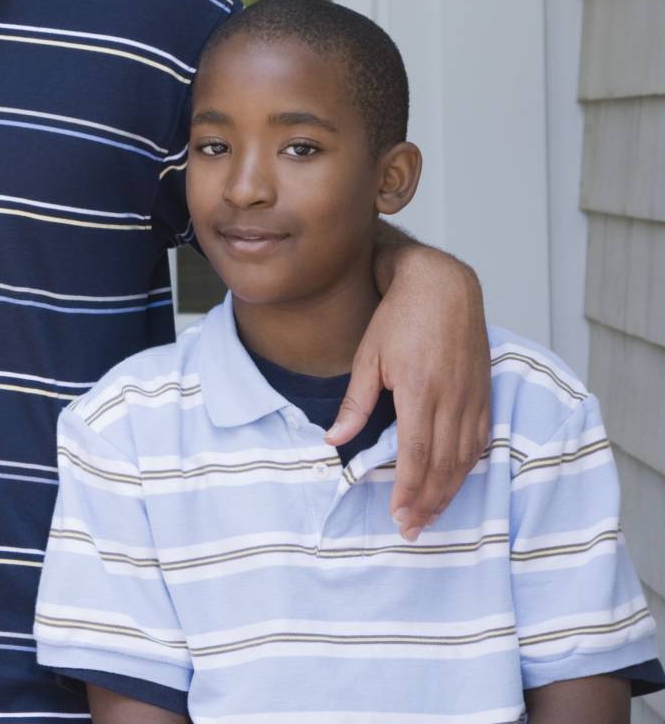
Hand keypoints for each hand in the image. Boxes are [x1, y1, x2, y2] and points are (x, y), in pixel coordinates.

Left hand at [325, 246, 487, 539]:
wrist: (442, 286)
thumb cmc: (399, 318)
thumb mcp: (368, 357)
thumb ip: (355, 403)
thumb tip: (334, 441)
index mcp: (420, 391)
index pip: (416, 454)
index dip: (409, 490)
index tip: (397, 515)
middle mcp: (452, 399)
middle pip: (443, 465)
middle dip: (428, 502)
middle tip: (412, 530)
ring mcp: (472, 398)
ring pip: (464, 458)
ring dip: (449, 491)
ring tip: (431, 516)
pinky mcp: (483, 394)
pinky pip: (480, 440)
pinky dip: (468, 467)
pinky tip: (456, 482)